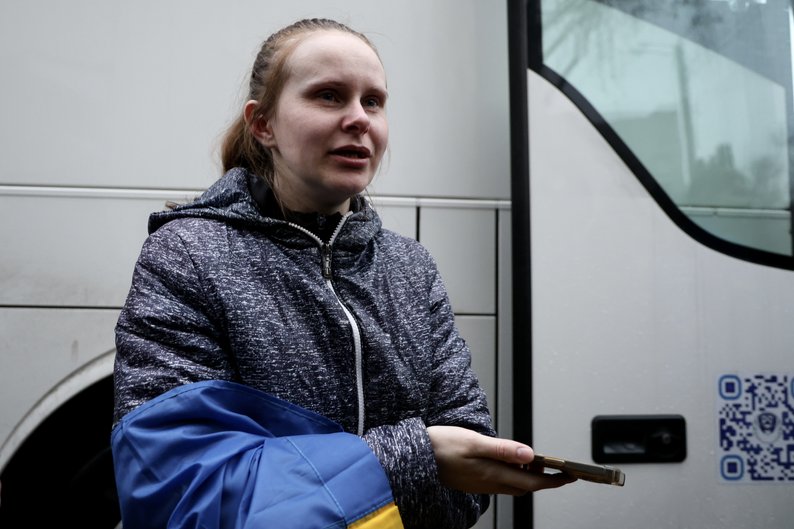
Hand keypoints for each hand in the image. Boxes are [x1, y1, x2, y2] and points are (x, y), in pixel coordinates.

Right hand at [426, 425, 575, 494]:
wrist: (415, 456)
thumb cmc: (441, 446)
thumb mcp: (474, 441)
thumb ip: (503, 449)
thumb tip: (529, 455)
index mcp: (493, 473)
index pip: (533, 482)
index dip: (554, 480)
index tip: (570, 476)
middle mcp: (489, 482)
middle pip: (525, 486)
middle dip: (544, 480)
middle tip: (557, 469)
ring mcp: (481, 483)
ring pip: (512, 485)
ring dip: (527, 477)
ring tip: (534, 463)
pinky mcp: (473, 480)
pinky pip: (499, 482)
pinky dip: (511, 475)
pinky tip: (507, 462)